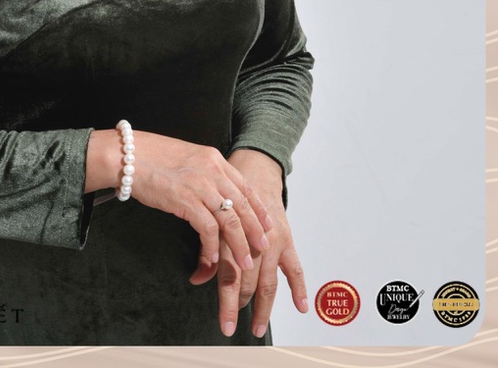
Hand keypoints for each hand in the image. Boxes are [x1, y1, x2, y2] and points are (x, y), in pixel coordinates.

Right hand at [87, 129, 272, 272]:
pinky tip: (213, 258)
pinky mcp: (186, 200)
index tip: (267, 224)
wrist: (127, 155)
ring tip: (243, 263)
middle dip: (256, 230)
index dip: (258, 208)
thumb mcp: (185, 157)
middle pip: (243, 205)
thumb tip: (213, 191)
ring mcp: (200, 185)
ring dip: (239, 246)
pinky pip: (208, 229)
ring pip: (231, 221)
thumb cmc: (150, 156)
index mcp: (213, 158)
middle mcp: (212, 169)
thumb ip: (202, 171)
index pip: (245, 185)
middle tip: (263, 248)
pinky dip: (213, 247)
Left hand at [188, 149, 308, 338]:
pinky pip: (294, 267)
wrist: (252, 170)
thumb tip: (196, 279)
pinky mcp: (286, 239)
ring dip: (264, 307)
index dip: (226, 304)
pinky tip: (301, 306)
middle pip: (248, 282)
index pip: (229, 277)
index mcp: (231, 236)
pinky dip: (298, 287)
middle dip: (239, 308)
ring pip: (269, 281)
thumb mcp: (211, 219)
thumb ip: (207, 251)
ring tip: (257, 327)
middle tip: (234, 328)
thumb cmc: (227, 195)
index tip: (225, 325)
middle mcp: (252, 241)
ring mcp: (272, 241)